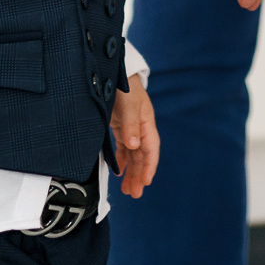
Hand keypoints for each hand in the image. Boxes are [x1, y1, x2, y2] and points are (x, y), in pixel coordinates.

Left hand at [110, 74, 160, 197]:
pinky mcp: (120, 127)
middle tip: (135, 194)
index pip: (150, 149)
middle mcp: (140, 128)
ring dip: (131, 172)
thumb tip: (134, 146)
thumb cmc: (124, 86)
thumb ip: (130, 125)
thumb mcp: (128, 104)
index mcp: (146, 123)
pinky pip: (123, 149)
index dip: (149, 166)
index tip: (146, 182)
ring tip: (128, 190)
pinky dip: (122, 161)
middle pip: (142, 156)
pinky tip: (119, 172)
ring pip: (133, 155)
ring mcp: (130, 128)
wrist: (114, 70)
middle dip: (140, 175)